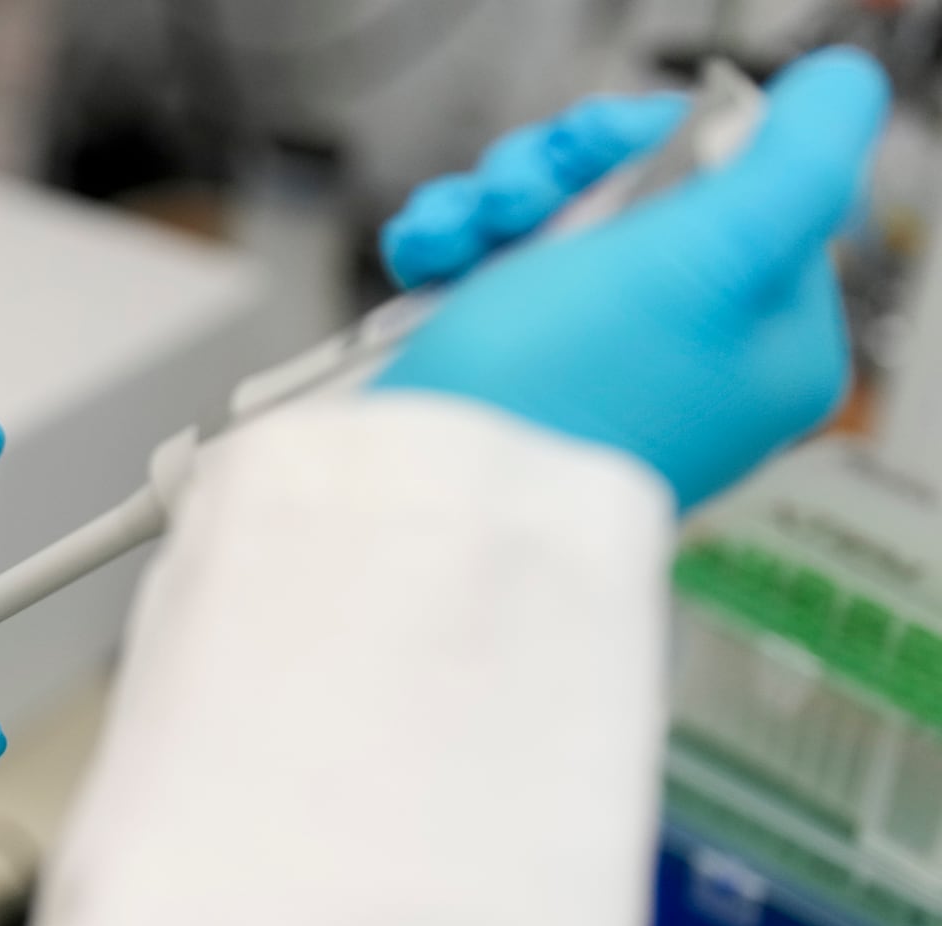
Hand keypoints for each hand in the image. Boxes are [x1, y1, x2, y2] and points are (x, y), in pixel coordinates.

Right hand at [373, 48, 889, 508]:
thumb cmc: (560, 389)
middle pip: (641, 195)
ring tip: (460, 235)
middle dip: (560, 176)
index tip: (598, 154)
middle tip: (519, 197)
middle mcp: (692, 359)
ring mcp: (597, 370)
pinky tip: (428, 257)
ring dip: (493, 204)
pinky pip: (492, 270)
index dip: (663, 145)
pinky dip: (453, 246)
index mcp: (771, 341)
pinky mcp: (516, 375)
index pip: (742, 183)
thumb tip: (836, 97)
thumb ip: (803, 163)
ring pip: (555, 224)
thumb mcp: (712, 255)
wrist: (429, 489)